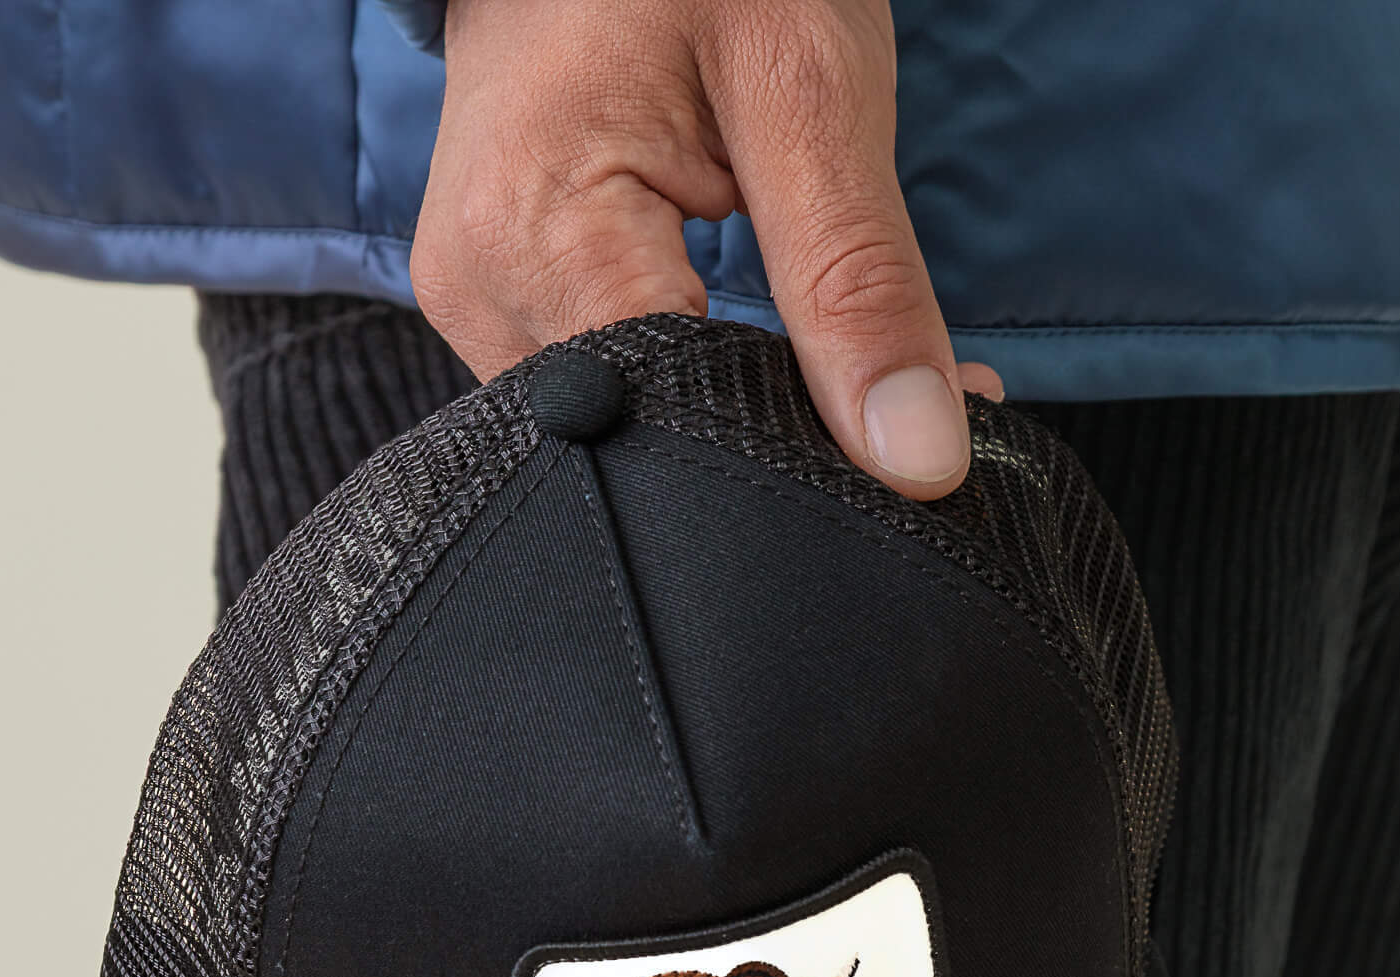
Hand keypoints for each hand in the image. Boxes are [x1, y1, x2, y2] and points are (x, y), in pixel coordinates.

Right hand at [410, 0, 1002, 500]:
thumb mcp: (809, 92)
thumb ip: (856, 283)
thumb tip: (918, 461)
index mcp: (533, 240)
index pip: (687, 431)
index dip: (805, 447)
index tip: (911, 435)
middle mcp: (482, 300)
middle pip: (655, 447)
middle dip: (781, 437)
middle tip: (885, 390)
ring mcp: (481, 312)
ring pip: (638, 435)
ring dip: (745, 416)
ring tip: (814, 352)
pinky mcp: (503, 311)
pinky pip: (616, 393)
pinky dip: (703, 389)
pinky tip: (756, 349)